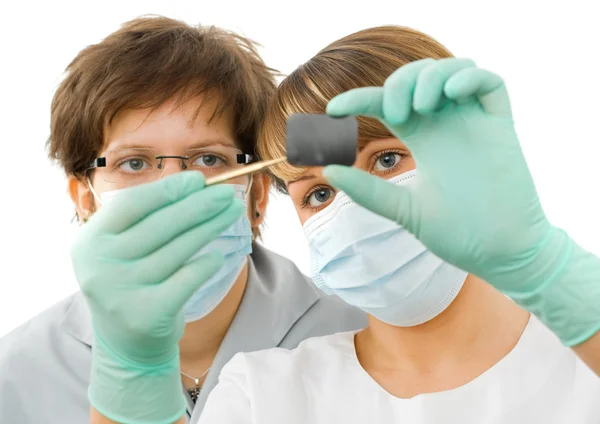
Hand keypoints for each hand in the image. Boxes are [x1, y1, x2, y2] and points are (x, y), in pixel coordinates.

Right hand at [72, 171, 242, 422]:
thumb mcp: (123, 249)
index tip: (198, 180)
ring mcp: (122, 292)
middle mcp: (100, 266)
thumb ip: (148, 219)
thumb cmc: (132, 282)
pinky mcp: (148, 314)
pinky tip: (218, 255)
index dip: (167, 190)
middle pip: (160, 225)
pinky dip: (206, 264)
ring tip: (231, 213)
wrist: (127, 343)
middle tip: (225, 194)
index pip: (132, 205)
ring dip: (210, 227)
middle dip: (198, 205)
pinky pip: (188, 279)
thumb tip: (196, 186)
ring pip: (178, 250)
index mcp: (90, 242)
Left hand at [323, 58, 566, 295]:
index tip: (333, 110)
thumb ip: (369, 191)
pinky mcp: (501, 127)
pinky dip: (469, 77)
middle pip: (417, 77)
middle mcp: (445, 127)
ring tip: (422, 106)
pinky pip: (490, 82)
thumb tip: (328, 171)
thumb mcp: (404, 209)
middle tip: (395, 112)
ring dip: (431, 75)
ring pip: (452, 70)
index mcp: (421, 141)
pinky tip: (452, 93)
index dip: (359, 99)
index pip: (386, 105)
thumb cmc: (457, 233)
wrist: (499, 253)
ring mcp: (473, 124)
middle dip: (399, 83)